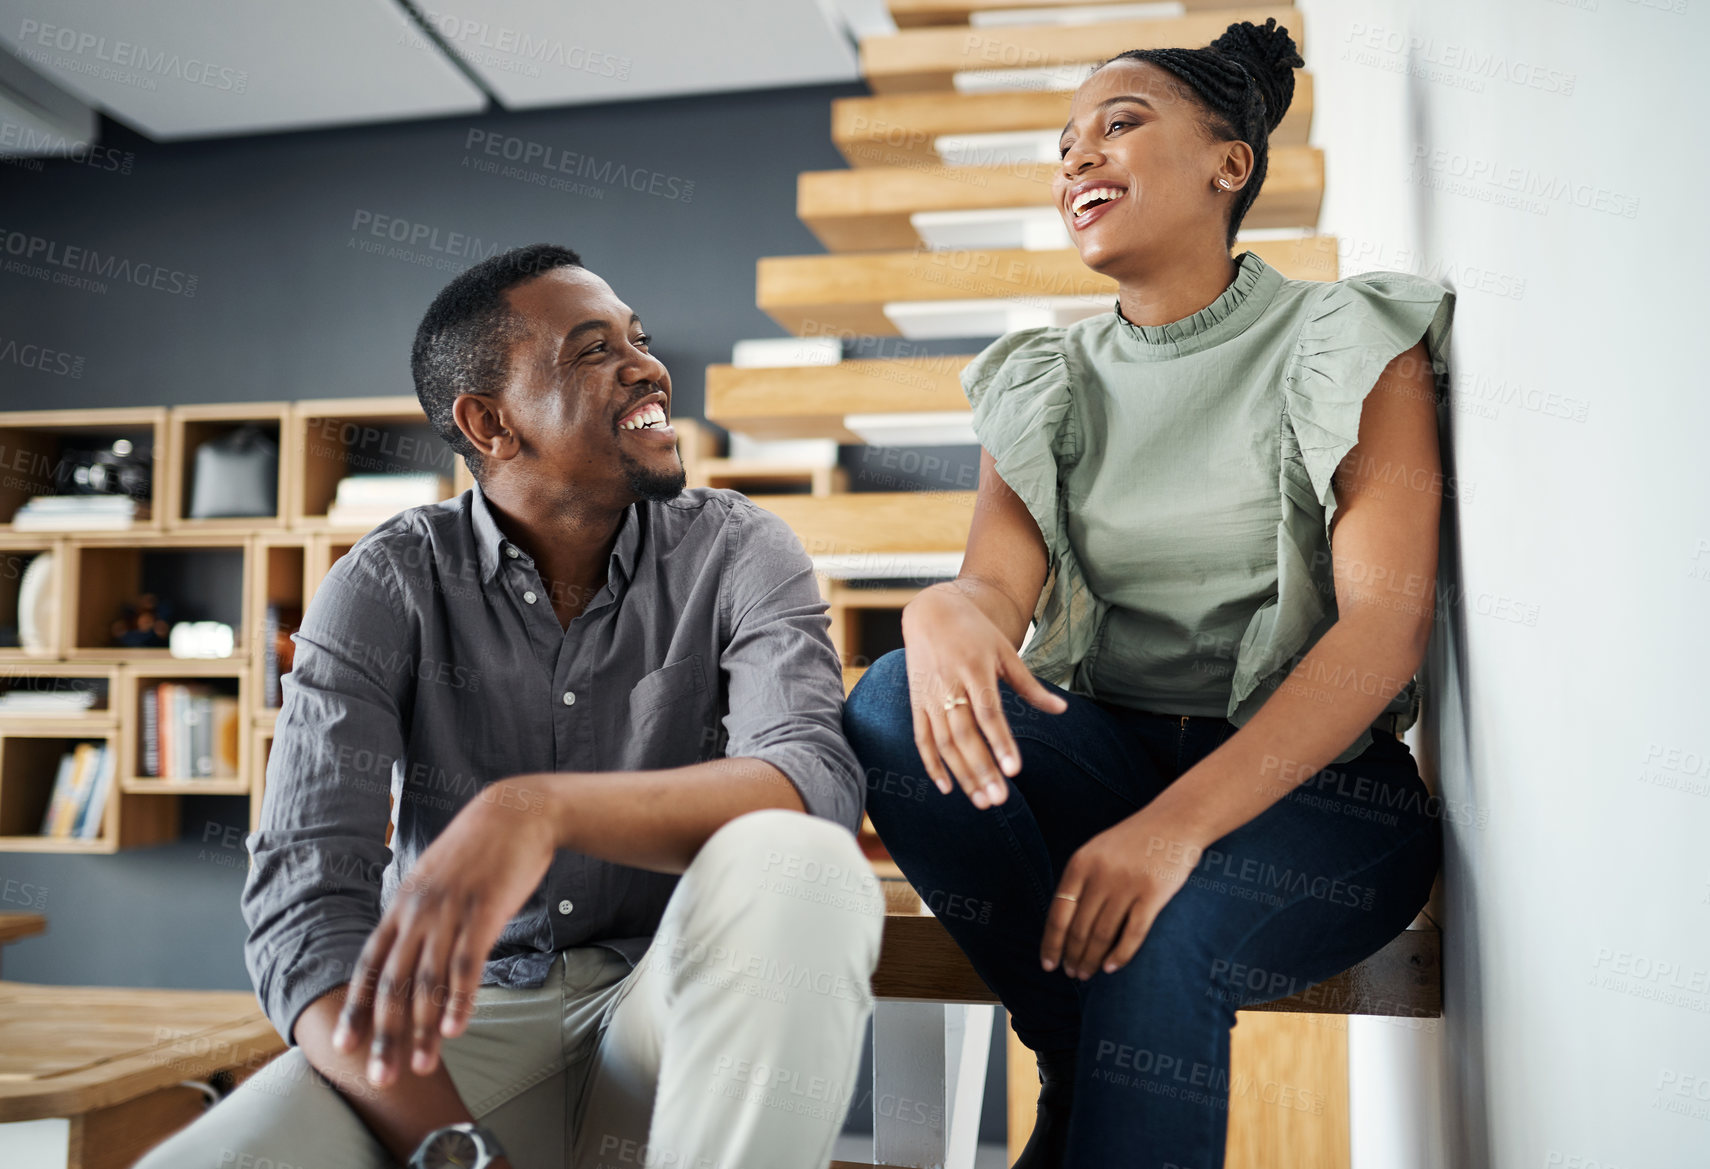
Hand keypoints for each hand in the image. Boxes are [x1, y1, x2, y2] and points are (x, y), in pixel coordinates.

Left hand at [333, 778, 557, 1086]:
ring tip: (421, 1065)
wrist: (517, 812)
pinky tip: (454, 1028)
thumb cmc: (479, 847)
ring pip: (428, 981)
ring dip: (422, 1029)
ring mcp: (450, 912)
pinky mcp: (484, 912)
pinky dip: (459, 999)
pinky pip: (466, 964)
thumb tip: (409, 946)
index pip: (370, 965)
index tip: (345, 1045)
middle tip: (380, 1076)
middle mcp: (419, 912)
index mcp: (402, 905)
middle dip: (384, 1034)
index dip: (357, 1007)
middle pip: (394, 983)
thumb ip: (419, 912)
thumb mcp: (436, 876)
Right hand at [899, 586, 1066, 808]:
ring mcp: (929, 696)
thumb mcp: (1005, 652)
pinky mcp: (917, 704)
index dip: (1000, 743)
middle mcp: (949, 685)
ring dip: (961, 773)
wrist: (931, 612)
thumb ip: (1030, 685)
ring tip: (981, 801)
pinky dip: (931, 764)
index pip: (988, 714)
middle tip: (998, 799)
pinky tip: (947, 787)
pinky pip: (922, 738)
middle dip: (981, 768)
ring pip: (944, 742)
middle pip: (964, 734)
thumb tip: (1062, 709)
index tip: (1014, 771)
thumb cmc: (975, 633)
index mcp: (974, 669)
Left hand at [1041, 809, 1207, 979]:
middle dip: (1072, 956)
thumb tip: (1063, 923)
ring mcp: (1126, 885)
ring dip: (1092, 959)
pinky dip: (1120, 955)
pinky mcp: (1153, 894)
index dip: (1052, 943)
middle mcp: (1100, 875)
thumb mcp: (1097, 851)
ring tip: (1087, 974)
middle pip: (1079, 928)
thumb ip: (1080, 880)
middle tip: (1072, 974)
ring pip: (1103, 935)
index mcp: (1080, 863)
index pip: (1058, 914)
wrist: (1176, 821)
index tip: (1048, 964)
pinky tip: (1111, 968)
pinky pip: (1133, 934)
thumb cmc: (1134, 840)